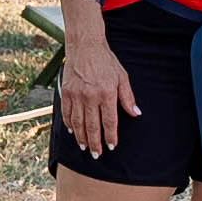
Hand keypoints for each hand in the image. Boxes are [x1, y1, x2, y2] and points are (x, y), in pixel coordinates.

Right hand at [60, 38, 140, 157]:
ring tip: (85, 147)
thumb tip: (136, 113)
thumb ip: (127, 97)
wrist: (85, 46)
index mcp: (106, 94)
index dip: (110, 136)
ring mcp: (76, 95)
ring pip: (78, 123)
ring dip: (82, 137)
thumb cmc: (106, 61)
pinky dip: (69, 124)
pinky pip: (67, 113)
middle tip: (96, 154)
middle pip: (93, 126)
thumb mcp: (122, 77)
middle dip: (95, 143)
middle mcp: (90, 97)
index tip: (112, 146)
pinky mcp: (66, 92)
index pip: (109, 121)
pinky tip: (73, 131)